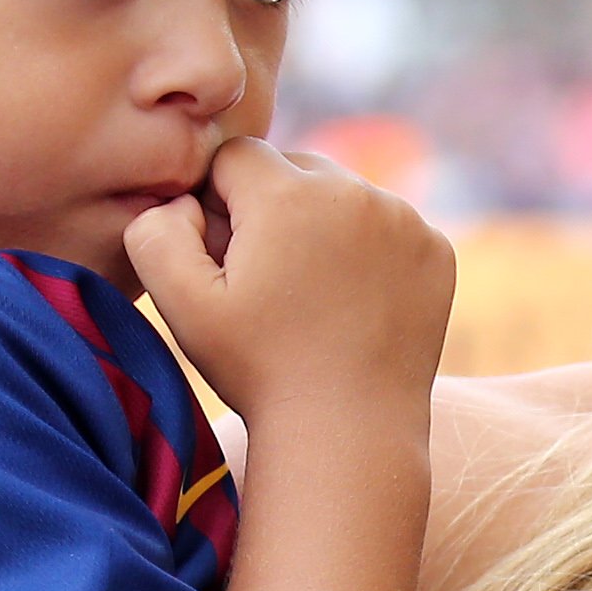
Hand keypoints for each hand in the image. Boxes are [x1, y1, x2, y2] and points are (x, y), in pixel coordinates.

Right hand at [128, 137, 453, 433]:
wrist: (347, 433)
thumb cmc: (257, 370)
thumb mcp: (180, 306)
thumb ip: (155, 232)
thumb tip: (184, 200)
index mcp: (288, 195)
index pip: (236, 158)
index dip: (220, 204)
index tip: (227, 260)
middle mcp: (353, 191)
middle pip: (293, 169)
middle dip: (272, 210)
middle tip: (268, 283)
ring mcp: (404, 220)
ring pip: (343, 196)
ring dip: (322, 228)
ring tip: (310, 297)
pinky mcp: (435, 250)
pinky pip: (388, 227)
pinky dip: (369, 252)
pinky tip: (353, 305)